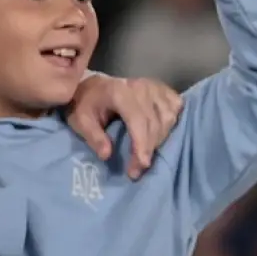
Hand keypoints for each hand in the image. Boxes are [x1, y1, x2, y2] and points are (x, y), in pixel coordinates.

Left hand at [66, 75, 183, 178]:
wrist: (93, 86)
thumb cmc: (87, 104)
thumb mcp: (80, 120)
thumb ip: (93, 137)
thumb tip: (107, 155)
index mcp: (119, 92)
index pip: (138, 121)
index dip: (141, 145)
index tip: (140, 166)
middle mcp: (140, 87)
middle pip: (155, 123)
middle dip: (148, 149)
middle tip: (138, 169)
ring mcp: (154, 86)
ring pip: (168, 118)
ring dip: (160, 139)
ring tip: (145, 152)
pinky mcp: (162, 88)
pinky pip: (176, 107)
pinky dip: (172, 122)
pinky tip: (162, 134)